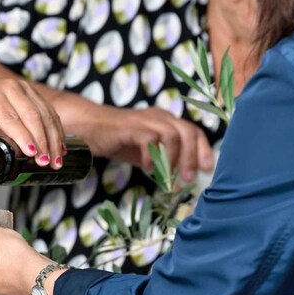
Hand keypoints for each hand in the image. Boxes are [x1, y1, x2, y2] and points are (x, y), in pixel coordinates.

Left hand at [0, 77, 65, 167]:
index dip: (22, 137)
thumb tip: (0, 164)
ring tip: (56, 161)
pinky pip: (48, 111)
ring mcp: (22, 86)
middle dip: (42, 141)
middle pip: (31, 115)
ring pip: (44, 113)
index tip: (32, 154)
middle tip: (46, 163)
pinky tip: (59, 147)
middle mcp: (7, 86)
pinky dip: (56, 130)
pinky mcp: (31, 91)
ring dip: (53, 138)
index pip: (9, 118)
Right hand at [68, 104, 212, 180]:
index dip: (203, 150)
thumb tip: (184, 176)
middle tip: (187, 178)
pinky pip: (150, 140)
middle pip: (187, 131)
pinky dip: (151, 157)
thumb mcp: (146, 151)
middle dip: (192, 157)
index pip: (193, 131)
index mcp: (165, 120)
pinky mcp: (130, 127)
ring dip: (174, 159)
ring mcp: (144, 120)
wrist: (86, 127)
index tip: (206, 170)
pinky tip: (146, 169)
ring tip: (168, 177)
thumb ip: (164, 158)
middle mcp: (159, 116)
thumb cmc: (117, 140)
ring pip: (172, 135)